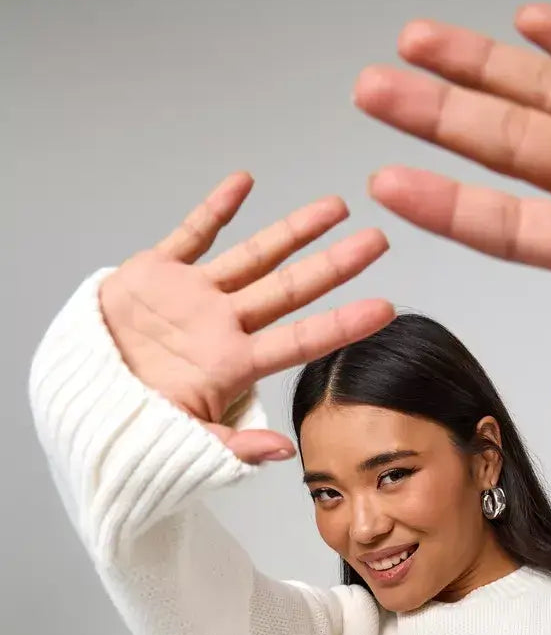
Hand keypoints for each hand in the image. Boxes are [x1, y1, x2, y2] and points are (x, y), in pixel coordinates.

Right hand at [99, 173, 393, 461]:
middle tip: (378, 241)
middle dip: (334, 264)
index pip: (302, 339)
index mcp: (234, 363)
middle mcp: (223, 324)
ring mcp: (193, 297)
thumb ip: (237, 451)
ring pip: (253, 255)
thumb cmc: (134, 428)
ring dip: (292, 230)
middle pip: (290, 288)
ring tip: (334, 207)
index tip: (385, 308)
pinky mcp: (156, 273)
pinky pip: (192, 234)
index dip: (344, 323)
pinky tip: (243, 182)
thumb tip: (287, 452)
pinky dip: (216, 208)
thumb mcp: (188, 448)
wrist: (82, 402)